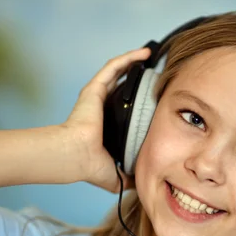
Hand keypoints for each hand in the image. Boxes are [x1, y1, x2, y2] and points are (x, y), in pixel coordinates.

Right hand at [62, 47, 150, 192]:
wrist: (77, 156)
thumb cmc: (89, 166)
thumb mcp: (116, 175)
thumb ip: (127, 177)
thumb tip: (139, 182)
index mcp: (106, 124)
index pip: (126, 107)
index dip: (140, 100)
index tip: (158, 96)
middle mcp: (101, 107)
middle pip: (123, 85)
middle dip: (139, 76)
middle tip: (159, 72)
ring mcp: (97, 95)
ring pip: (119, 71)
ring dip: (135, 61)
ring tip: (152, 54)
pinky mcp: (95, 88)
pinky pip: (114, 67)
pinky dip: (129, 58)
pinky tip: (144, 53)